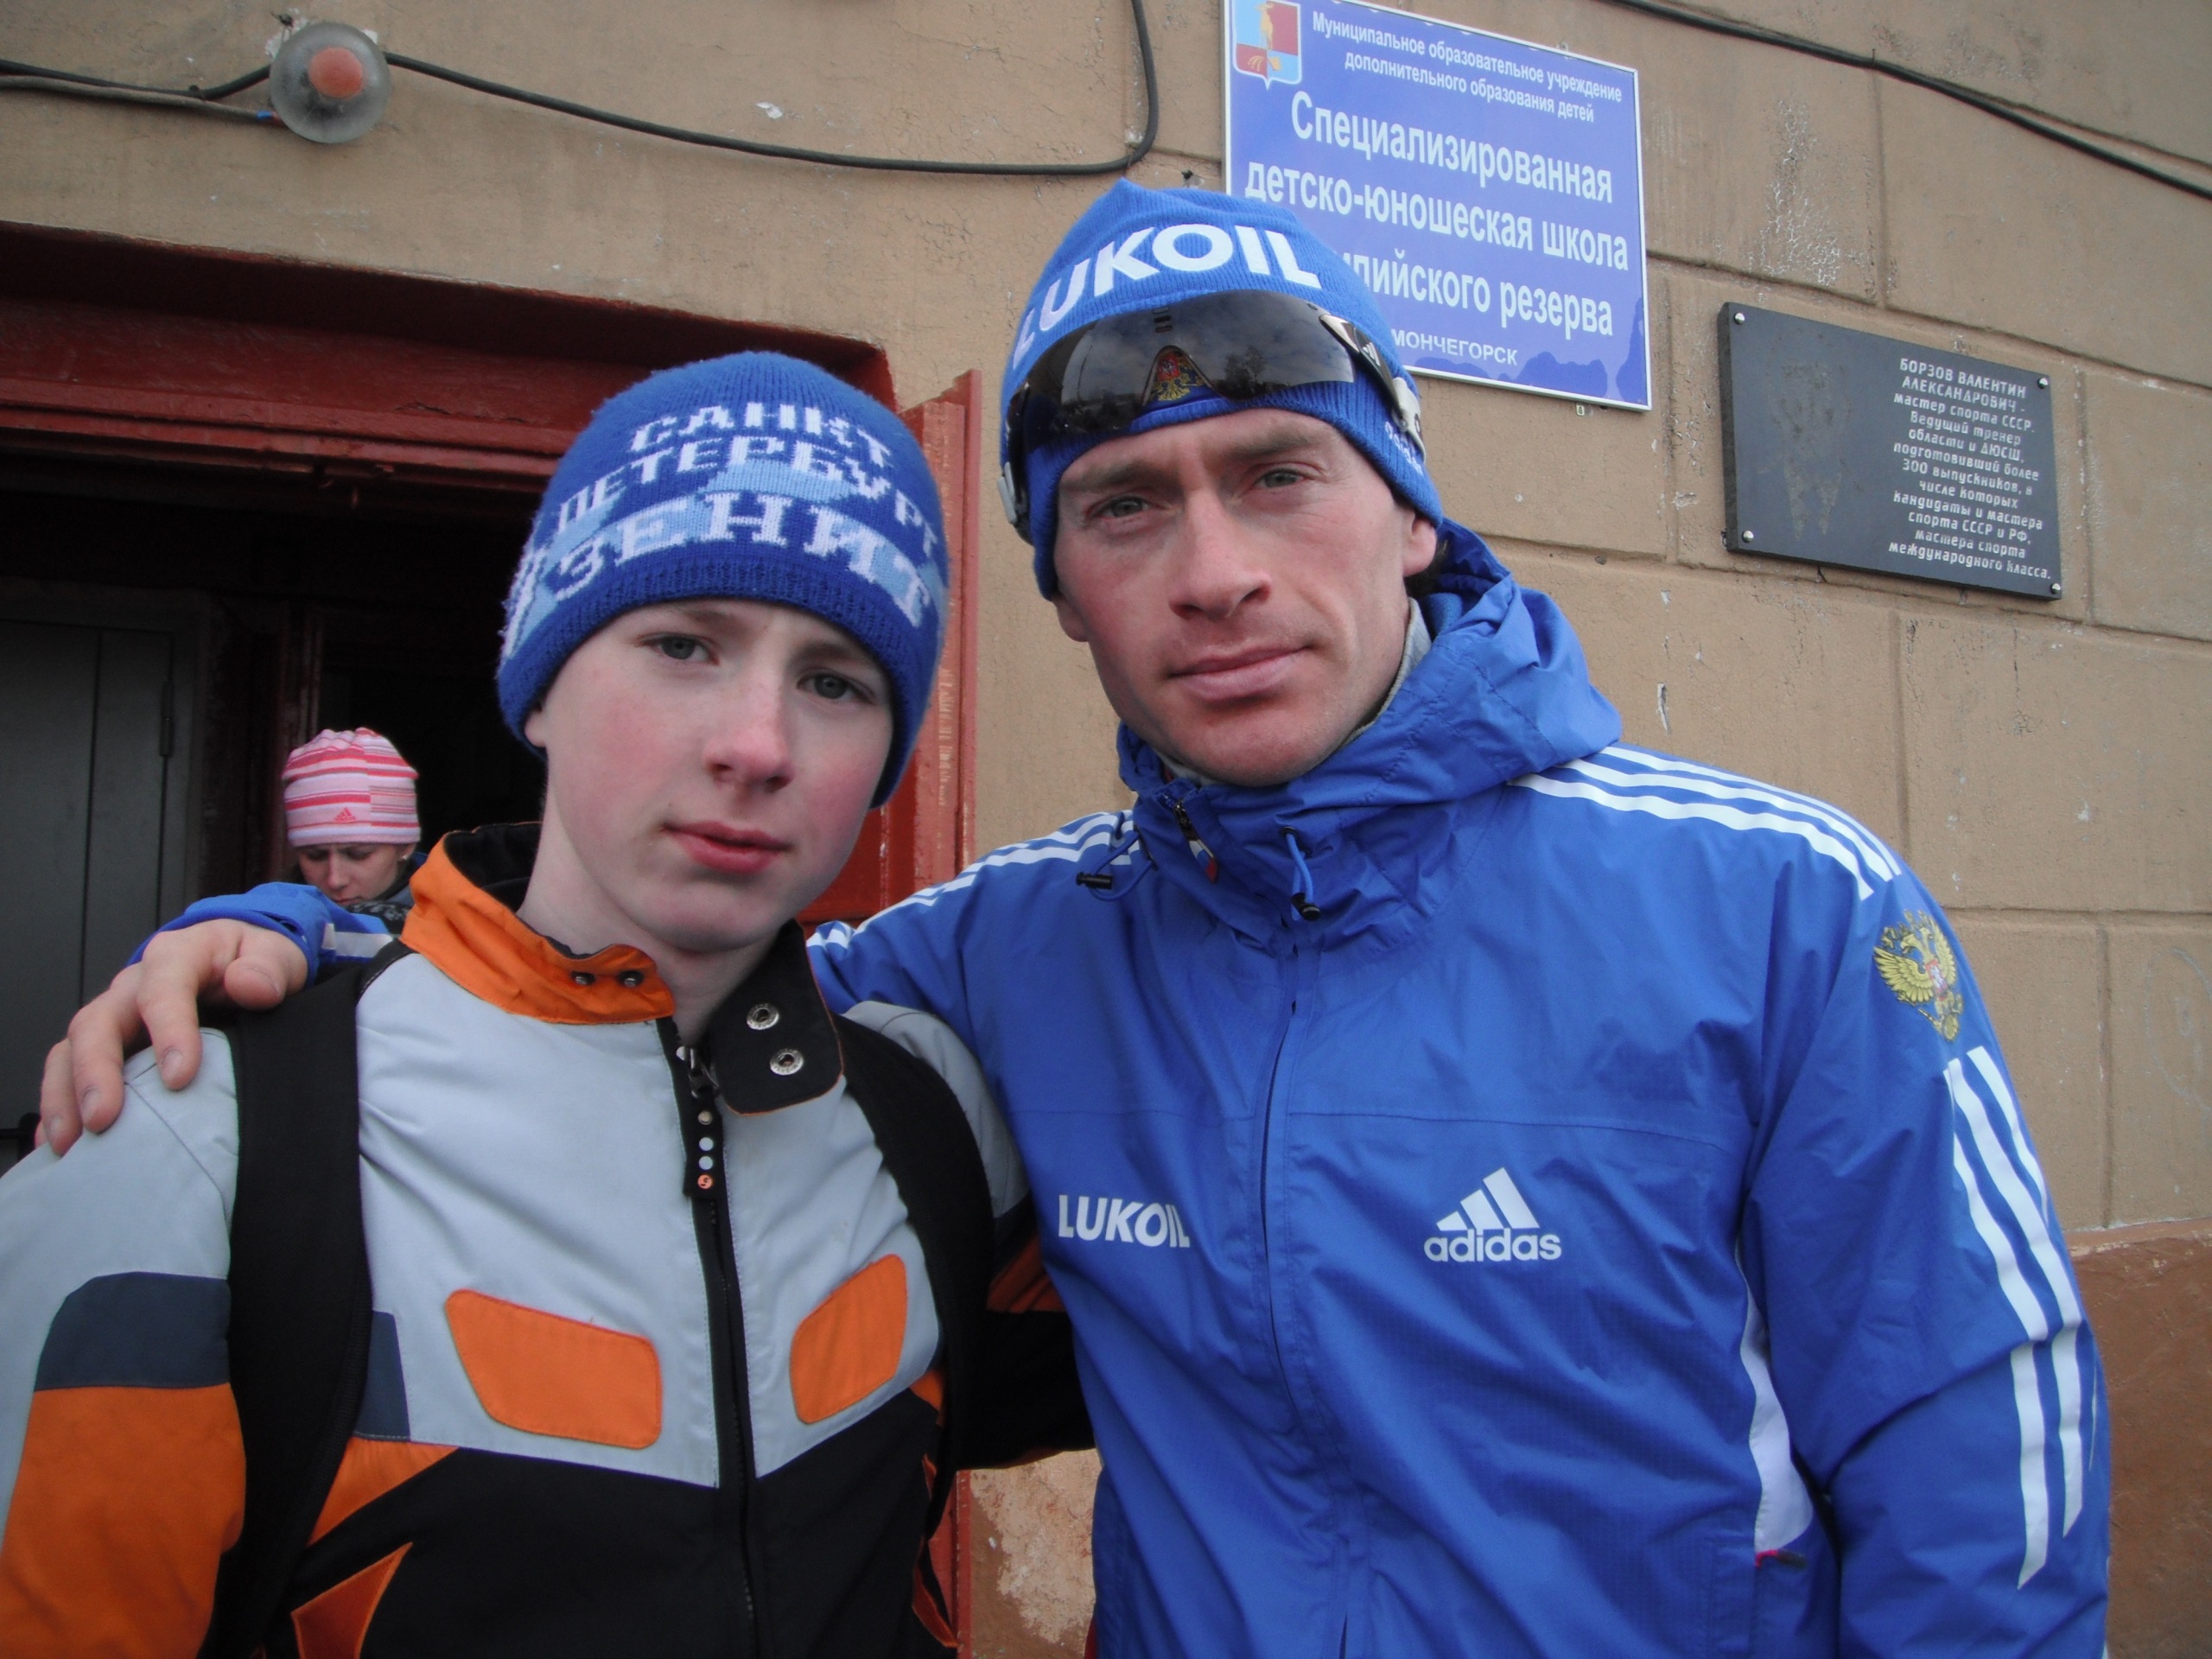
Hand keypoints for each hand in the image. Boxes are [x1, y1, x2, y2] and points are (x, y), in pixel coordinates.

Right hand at [37, 922, 309, 1153]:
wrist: (241, 964)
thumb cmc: (254, 963)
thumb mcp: (276, 954)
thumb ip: (268, 967)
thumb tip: (250, 985)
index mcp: (177, 956)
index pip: (164, 988)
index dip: (168, 1030)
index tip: (179, 1077)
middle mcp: (133, 985)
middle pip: (99, 1022)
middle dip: (96, 1072)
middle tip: (103, 1118)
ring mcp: (115, 1016)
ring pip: (71, 1050)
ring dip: (66, 1097)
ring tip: (71, 1142)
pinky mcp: (106, 1045)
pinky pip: (67, 1072)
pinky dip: (60, 1107)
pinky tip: (61, 1145)